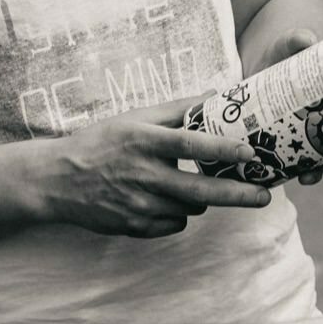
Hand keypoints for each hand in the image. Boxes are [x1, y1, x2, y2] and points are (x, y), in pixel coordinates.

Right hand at [48, 97, 273, 237]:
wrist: (58, 181)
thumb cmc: (101, 143)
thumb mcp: (135, 119)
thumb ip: (177, 110)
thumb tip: (216, 96)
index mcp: (144, 142)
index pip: (191, 146)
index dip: (224, 151)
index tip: (251, 153)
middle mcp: (143, 175)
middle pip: (200, 191)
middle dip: (238, 195)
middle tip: (265, 196)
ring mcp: (138, 206)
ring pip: (190, 209)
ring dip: (200, 199)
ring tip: (186, 184)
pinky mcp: (135, 227)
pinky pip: (173, 225)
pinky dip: (177, 215)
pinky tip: (162, 200)